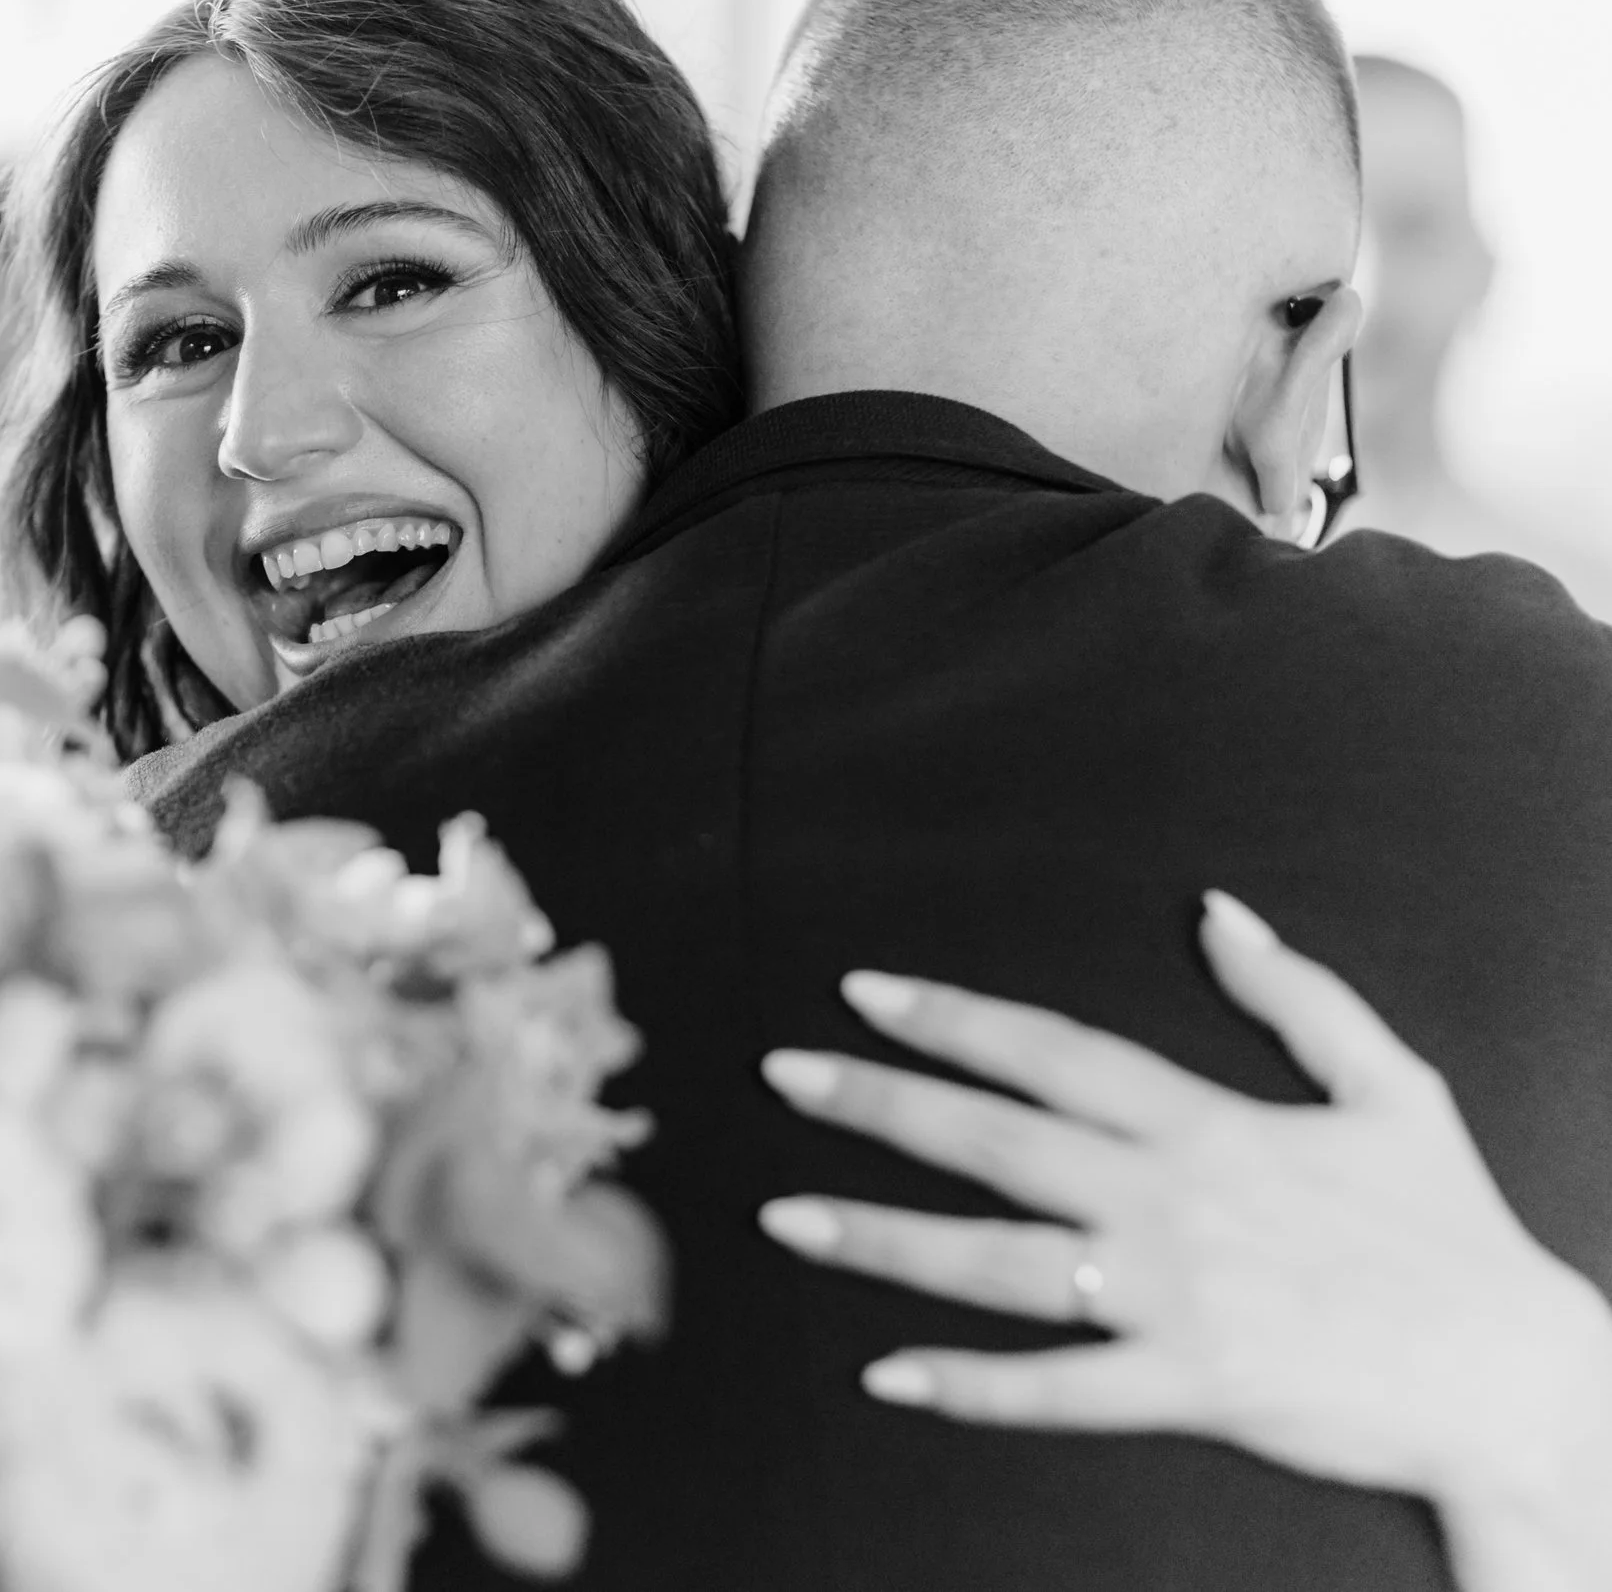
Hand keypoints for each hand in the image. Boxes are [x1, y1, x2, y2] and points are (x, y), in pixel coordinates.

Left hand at [755, 892, 1611, 1589]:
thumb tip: (1220, 910)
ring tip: (784, 1219)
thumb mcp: (1394, 1084)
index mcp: (1209, 1125)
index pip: (1052, 1051)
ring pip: (997, 1263)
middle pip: (995, 1139)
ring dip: (882, 1239)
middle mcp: (1172, 1201)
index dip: (953, 1017)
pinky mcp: (1192, 1387)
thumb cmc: (1453, 1232)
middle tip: (782, 1075)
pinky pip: (1059, 1392)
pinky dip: (971, 1386)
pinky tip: (887, 1374)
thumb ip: (1298, 994)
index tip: (864, 991)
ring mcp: (1175, 1297)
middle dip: (879, 1103)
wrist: (1519, 1372)